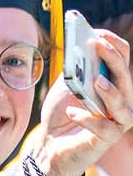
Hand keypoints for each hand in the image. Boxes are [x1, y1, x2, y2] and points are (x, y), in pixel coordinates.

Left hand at [28, 30, 132, 175]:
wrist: (51, 143)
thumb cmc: (63, 111)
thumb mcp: (66, 85)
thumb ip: (74, 69)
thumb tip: (77, 48)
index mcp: (113, 83)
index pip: (123, 59)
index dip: (113, 44)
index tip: (97, 32)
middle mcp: (121, 101)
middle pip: (124, 78)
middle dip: (112, 60)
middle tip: (98, 45)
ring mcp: (116, 121)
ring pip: (122, 104)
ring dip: (110, 91)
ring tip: (96, 80)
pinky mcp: (106, 139)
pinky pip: (102, 129)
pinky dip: (88, 119)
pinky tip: (72, 112)